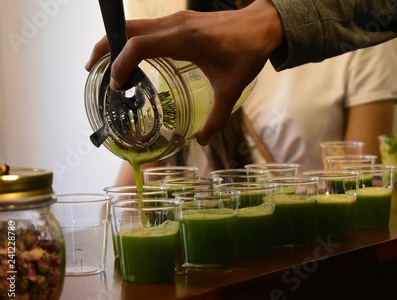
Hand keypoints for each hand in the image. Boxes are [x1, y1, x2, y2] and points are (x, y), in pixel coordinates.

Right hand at [85, 0, 283, 144]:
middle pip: (127, 29)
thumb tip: (202, 141)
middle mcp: (174, 25)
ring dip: (117, 42)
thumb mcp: (232, 89)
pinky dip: (133, 40)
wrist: (262, 25)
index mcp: (183, 39)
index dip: (121, 64)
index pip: (139, 46)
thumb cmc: (247, 53)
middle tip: (91, 70)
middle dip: (105, 47)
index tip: (118, 86)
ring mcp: (176, 20)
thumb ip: (217, 117)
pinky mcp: (180, 21)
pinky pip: (147, 27)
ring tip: (107, 66)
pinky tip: (134, 58)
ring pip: (135, 26)